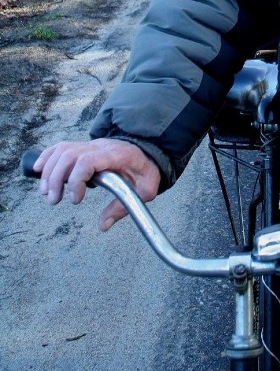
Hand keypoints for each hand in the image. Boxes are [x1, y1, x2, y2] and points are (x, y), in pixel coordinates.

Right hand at [34, 139, 160, 230]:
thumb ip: (124, 206)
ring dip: (49, 171)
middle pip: (69, 155)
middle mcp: (100, 147)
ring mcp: (91, 145)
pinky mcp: (85, 147)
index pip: (88, 160)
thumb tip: (103, 225)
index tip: (74, 200)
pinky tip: (38, 170)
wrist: (149, 151)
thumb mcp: (146, 189)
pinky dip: (48, 156)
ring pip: (63, 150)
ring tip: (47, 193)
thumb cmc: (147, 170)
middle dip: (56, 179)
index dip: (76, 180)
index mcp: (116, 155)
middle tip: (54, 201)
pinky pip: (62, 146)